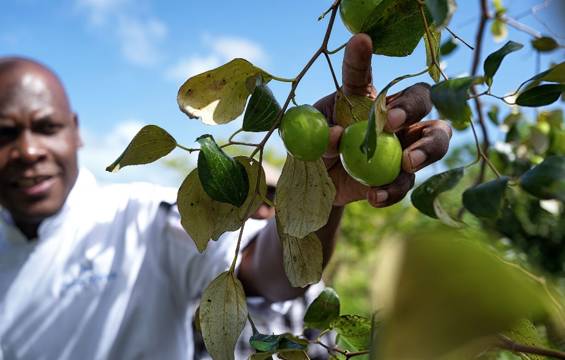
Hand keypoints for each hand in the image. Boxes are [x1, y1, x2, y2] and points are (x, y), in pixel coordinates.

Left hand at [314, 34, 451, 207]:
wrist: (321, 184)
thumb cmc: (317, 149)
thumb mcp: (310, 138)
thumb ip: (320, 134)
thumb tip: (337, 136)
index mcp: (363, 99)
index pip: (363, 74)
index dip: (362, 58)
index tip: (360, 41)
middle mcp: (392, 117)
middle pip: (421, 98)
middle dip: (412, 107)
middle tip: (390, 122)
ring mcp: (403, 146)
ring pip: (436, 138)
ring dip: (427, 148)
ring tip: (407, 162)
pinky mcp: (401, 176)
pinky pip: (407, 182)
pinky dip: (393, 190)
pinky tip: (374, 196)